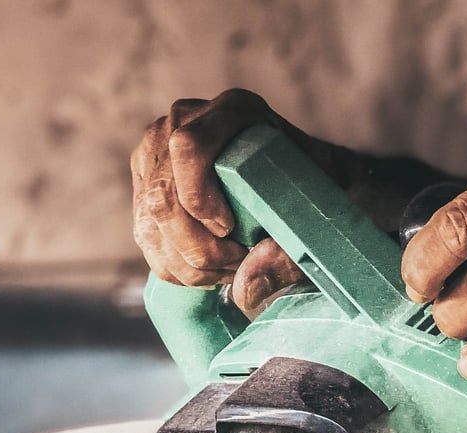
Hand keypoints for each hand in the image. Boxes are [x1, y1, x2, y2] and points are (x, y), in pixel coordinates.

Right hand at [131, 88, 345, 312]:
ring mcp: (158, 151)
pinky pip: (145, 236)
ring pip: (150, 222)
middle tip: (236, 265)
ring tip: (230, 270)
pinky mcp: (146, 183)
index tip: (230, 230)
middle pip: (162, 195)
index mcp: (235, 111)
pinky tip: (210, 271)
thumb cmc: (317, 191)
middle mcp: (186, 121)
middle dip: (196, 247)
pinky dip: (175, 266)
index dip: (199, 198)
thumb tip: (244, 288)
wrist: (302, 182)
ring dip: (188, 263)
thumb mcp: (320, 215)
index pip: (189, 147)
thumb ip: (290, 253)